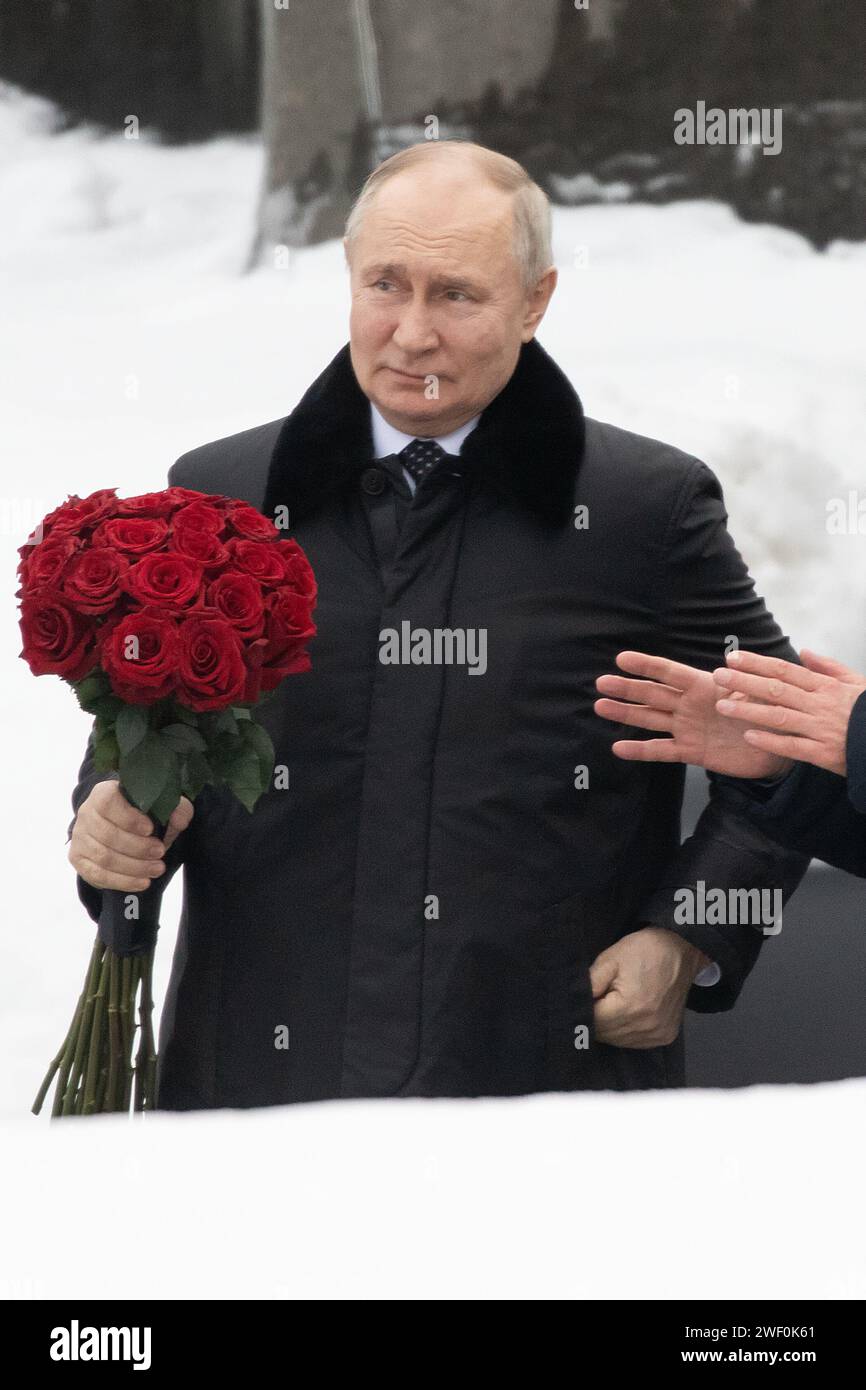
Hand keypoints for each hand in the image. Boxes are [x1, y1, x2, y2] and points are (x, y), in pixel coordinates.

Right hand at [69, 780, 193, 892]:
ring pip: (104, 857)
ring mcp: (80, 837)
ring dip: (133, 867)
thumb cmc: (143, 814)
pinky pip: (97, 875)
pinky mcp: (78, 859)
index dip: (129, 818)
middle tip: (160, 853)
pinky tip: (142, 882)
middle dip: (138, 848)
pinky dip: (122, 881)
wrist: (120, 827)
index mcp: (104, 793)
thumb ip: (175, 808)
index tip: (150, 829)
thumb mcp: (163, 806)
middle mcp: (86, 813)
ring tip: (157, 869)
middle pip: (107, 834)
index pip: (109, 803)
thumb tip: (179, 819)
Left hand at [590, 926, 709, 1047]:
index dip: (584, 1010)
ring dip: (610, 1028)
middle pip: (605, 1035)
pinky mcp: (665, 1037)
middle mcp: (645, 1027)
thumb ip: (590, 984)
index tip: (584, 999)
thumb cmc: (644, 951)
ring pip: (618, 1042)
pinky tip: (626, 1014)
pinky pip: (634, 1042)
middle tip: (598, 999)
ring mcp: (657, 1034)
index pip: (594, 1022)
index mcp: (629, 1008)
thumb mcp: (610, 959)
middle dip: (596, 1019)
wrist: (681, 951)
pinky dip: (626, 1031)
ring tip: (612, 1005)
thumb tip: (575, 1002)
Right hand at [594, 651, 791, 777]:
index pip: (670, 673)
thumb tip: (727, 664)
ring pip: (650, 719)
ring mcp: (687, 728)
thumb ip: (743, 683)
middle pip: (653, 694)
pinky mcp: (690, 751)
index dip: (647, 666)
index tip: (622, 659)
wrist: (777, 747)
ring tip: (600, 707)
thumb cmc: (770, 712)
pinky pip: (661, 750)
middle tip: (601, 683)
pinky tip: (618, 749)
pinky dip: (640, 750)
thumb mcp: (761, 693)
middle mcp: (689, 705)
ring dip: (625, 714)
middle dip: (627, 688)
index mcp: (704, 686)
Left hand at [714, 648, 865, 776]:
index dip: (757, 663)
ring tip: (723, 706)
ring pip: (779, 716)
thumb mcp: (854, 683)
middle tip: (717, 676)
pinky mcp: (824, 753)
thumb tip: (804, 651)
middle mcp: (819, 704)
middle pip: (776, 690)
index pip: (785, 670)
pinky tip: (749, 736)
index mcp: (825, 686)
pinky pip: (793, 746)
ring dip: (749, 710)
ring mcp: (820, 729)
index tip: (733, 657)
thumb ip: (828, 667)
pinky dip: (771, 741)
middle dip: (745, 681)